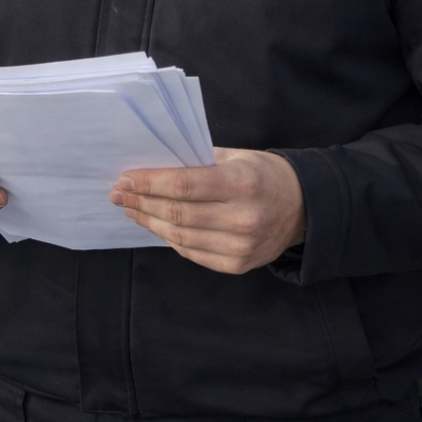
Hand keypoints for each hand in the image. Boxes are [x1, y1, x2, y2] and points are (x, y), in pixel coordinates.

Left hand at [110, 147, 305, 273]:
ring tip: (130, 209)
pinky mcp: (238, 265)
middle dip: (141, 202)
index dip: (148, 183)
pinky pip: (192, 253)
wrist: (302, 208)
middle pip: (177, 214)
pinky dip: (169, 239)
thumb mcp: (235, 156)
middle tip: (118, 193)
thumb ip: (196, 162)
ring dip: (149, 222)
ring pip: (180, 237)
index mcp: (242, 184)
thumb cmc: (262, 174)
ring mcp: (241, 247)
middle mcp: (243, 218)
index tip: (124, 178)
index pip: (183, 185)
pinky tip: (155, 225)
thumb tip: (151, 167)